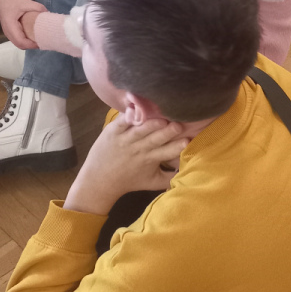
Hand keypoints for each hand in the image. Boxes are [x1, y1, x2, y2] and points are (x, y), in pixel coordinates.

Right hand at [0, 0, 46, 49]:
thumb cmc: (14, 1)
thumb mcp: (26, 2)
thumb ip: (38, 7)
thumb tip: (49, 14)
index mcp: (10, 25)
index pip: (20, 41)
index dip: (31, 44)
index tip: (41, 42)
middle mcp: (7, 31)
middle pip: (20, 45)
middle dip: (31, 46)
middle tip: (42, 42)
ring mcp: (7, 33)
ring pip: (18, 44)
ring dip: (28, 44)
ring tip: (38, 40)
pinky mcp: (9, 32)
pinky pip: (17, 40)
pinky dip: (25, 41)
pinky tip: (33, 37)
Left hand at [64, 107, 188, 214]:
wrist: (100, 180)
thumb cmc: (130, 181)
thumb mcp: (152, 183)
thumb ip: (171, 178)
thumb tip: (190, 170)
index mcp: (151, 160)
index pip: (168, 152)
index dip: (179, 146)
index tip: (188, 141)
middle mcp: (139, 149)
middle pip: (156, 138)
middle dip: (168, 131)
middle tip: (178, 125)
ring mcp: (125, 139)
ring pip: (141, 129)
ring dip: (152, 123)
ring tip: (162, 118)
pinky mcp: (112, 130)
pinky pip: (123, 120)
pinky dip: (131, 114)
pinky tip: (140, 108)